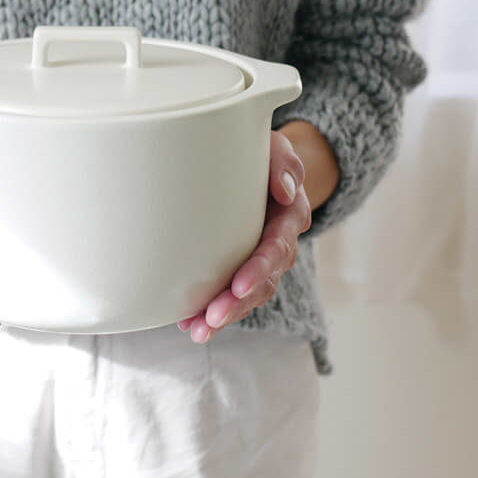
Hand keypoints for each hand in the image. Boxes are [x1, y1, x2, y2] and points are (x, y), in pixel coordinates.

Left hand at [177, 130, 313, 342]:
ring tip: (198, 330)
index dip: (260, 268)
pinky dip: (210, 309)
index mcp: (289, 215)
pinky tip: (189, 323)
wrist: (248, 156)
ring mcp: (258, 256)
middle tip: (213, 317)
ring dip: (225, 314)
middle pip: (265, 280)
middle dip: (239, 302)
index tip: (239, 284)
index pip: (278, 246)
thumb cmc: (258, 149)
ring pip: (248, 294)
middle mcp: (277, 241)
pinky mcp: (239, 263)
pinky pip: (230, 292)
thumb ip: (284, 164)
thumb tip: (284, 192)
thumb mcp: (274, 147)